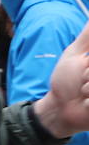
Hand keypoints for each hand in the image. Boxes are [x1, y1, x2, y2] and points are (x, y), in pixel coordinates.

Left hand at [33, 20, 88, 137]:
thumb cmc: (66, 81)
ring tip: (84, 92)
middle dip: (87, 73)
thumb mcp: (74, 54)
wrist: (59, 108)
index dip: (87, 62)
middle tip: (82, 80)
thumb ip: (87, 36)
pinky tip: (86, 103)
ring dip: (87, 87)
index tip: (83, 63)